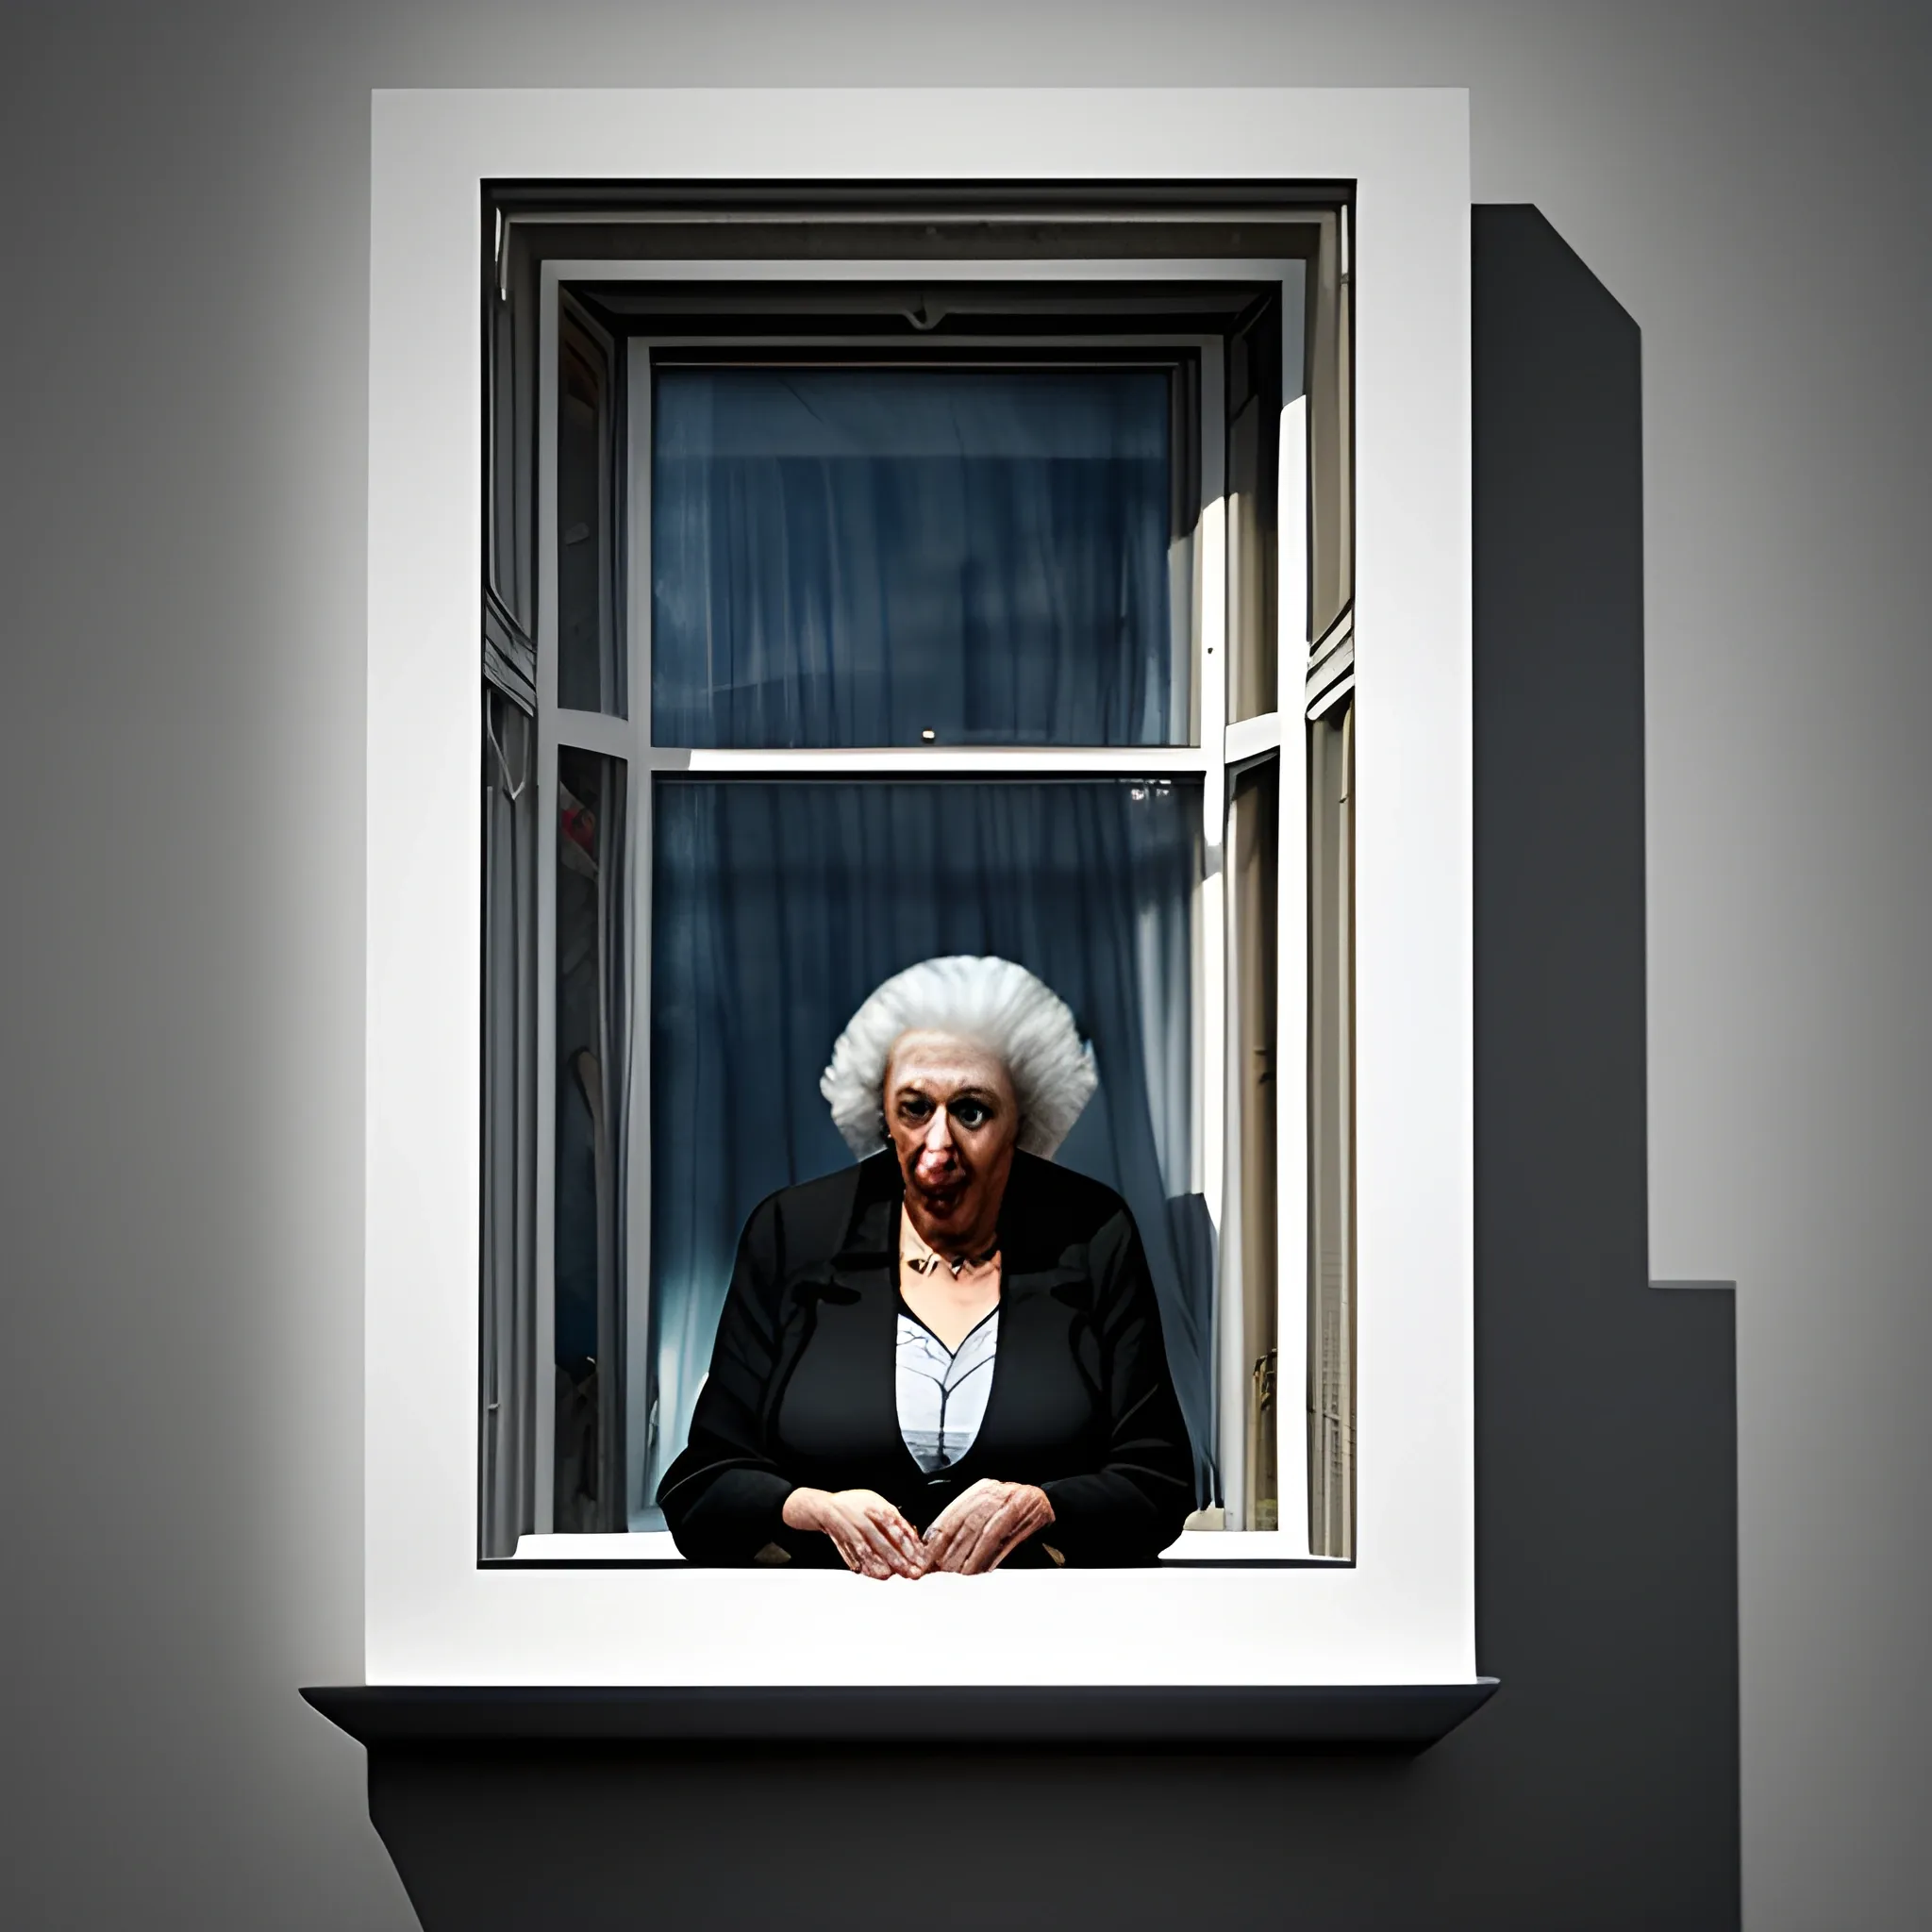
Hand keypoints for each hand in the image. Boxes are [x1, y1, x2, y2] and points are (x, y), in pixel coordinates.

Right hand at [781, 1487, 924, 1579]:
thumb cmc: (858, 1504)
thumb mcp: (878, 1502)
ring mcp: (853, 1536)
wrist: (828, 1509)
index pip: (895, 1529)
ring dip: (884, 1567)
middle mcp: (864, 1523)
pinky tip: (880, 1575)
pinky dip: (869, 1568)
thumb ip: (895, 1519)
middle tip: (913, 1573)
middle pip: (884, 1545)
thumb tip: (912, 1536)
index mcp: (875, 1509)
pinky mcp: (845, 1546)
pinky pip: (857, 1559)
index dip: (908, 1545)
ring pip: (869, 1555)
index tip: (919, 1558)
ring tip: (896, 1576)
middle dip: (900, 1562)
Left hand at [920, 1479, 1054, 1574]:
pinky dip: (982, 1553)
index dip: (935, 1538)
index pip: (949, 1515)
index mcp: (979, 1490)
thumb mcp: (993, 1515)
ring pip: (975, 1530)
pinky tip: (974, 1569)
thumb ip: (971, 1528)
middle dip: (945, 1550)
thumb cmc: (1020, 1515)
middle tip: (934, 1571)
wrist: (1054, 1504)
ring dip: (962, 1555)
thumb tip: (942, 1552)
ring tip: (951, 1574)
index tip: (924, 1558)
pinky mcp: (1018, 1510)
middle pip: (960, 1524)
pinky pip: (994, 1535)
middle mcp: (989, 1491)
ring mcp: (1004, 1498)